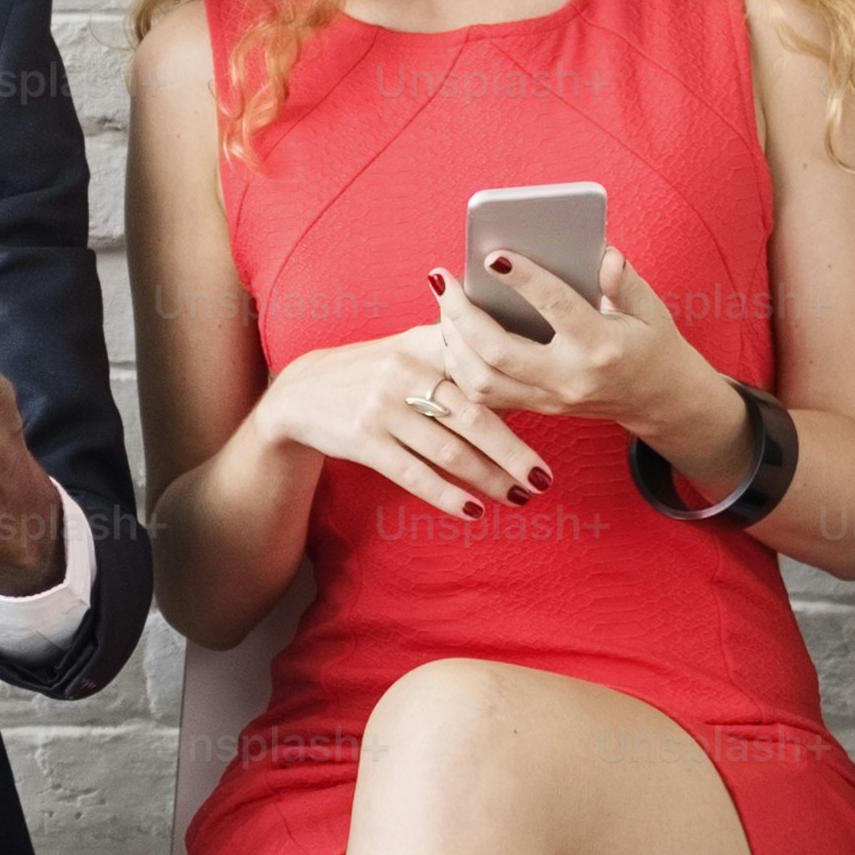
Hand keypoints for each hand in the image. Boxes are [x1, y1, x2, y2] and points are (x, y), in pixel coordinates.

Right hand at [253, 320, 544, 517]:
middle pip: (473, 417)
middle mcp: (404, 372)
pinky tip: (472, 510)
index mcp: (423, 344)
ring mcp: (382, 407)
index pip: (480, 369)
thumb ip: (456, 352)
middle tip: (543, 478)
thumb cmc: (372, 371)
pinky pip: (414, 474)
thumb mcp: (408, 346)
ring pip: (449, 451)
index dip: (520, 396)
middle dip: (513, 452)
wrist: (302, 392)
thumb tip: (521, 377)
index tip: (553, 419)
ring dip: (488, 479)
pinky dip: (447, 496)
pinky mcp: (364, 440)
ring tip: (518, 497)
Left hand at [434, 245, 751, 488]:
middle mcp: (569, 378)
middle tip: (442, 278)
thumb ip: (623, 281)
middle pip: (498, 351)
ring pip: (481, 380)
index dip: (523, 280)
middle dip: (462, 314)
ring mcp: (550, 399)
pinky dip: (460, 366)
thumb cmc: (651, 343)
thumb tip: (602, 253)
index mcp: (600, 346)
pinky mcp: (537, 409)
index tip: (493, 255)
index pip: (555, 308)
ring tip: (444, 302)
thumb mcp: (649, 308)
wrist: (657, 398)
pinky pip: (484, 396)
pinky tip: (452, 334)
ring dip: (453, 341)